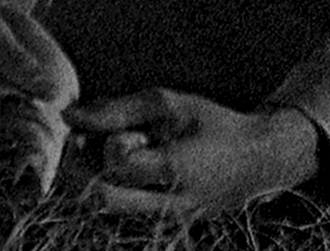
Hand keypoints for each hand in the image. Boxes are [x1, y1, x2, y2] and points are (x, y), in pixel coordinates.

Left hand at [64, 88, 318, 215]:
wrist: (260, 160)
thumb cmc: (214, 124)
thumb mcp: (169, 105)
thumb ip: (117, 110)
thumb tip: (69, 116)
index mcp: (174, 170)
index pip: (117, 164)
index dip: (103, 144)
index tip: (105, 129)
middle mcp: (170, 204)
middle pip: (103, 200)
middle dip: (82, 171)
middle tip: (80, 147)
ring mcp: (169, 220)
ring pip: (111, 210)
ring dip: (96, 181)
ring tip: (102, 154)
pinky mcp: (168, 225)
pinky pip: (127, 212)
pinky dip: (114, 189)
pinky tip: (121, 168)